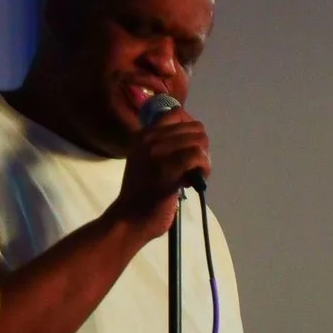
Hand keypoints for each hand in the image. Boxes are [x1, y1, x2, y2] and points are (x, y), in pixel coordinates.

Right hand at [111, 104, 210, 237]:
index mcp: (144, 134)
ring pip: (199, 142)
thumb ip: (164, 145)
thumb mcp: (146, 159)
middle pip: (195, 128)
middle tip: (192, 168)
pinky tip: (192, 181)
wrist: (129, 219)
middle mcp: (150, 138)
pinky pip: (197, 157)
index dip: (192, 131)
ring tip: (192, 175)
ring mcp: (157, 152)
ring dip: (204, 160)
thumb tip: (194, 135)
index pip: (178, 114)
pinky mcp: (168, 169)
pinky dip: (203, 168)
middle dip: (201, 148)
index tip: (189, 149)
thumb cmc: (142, 193)